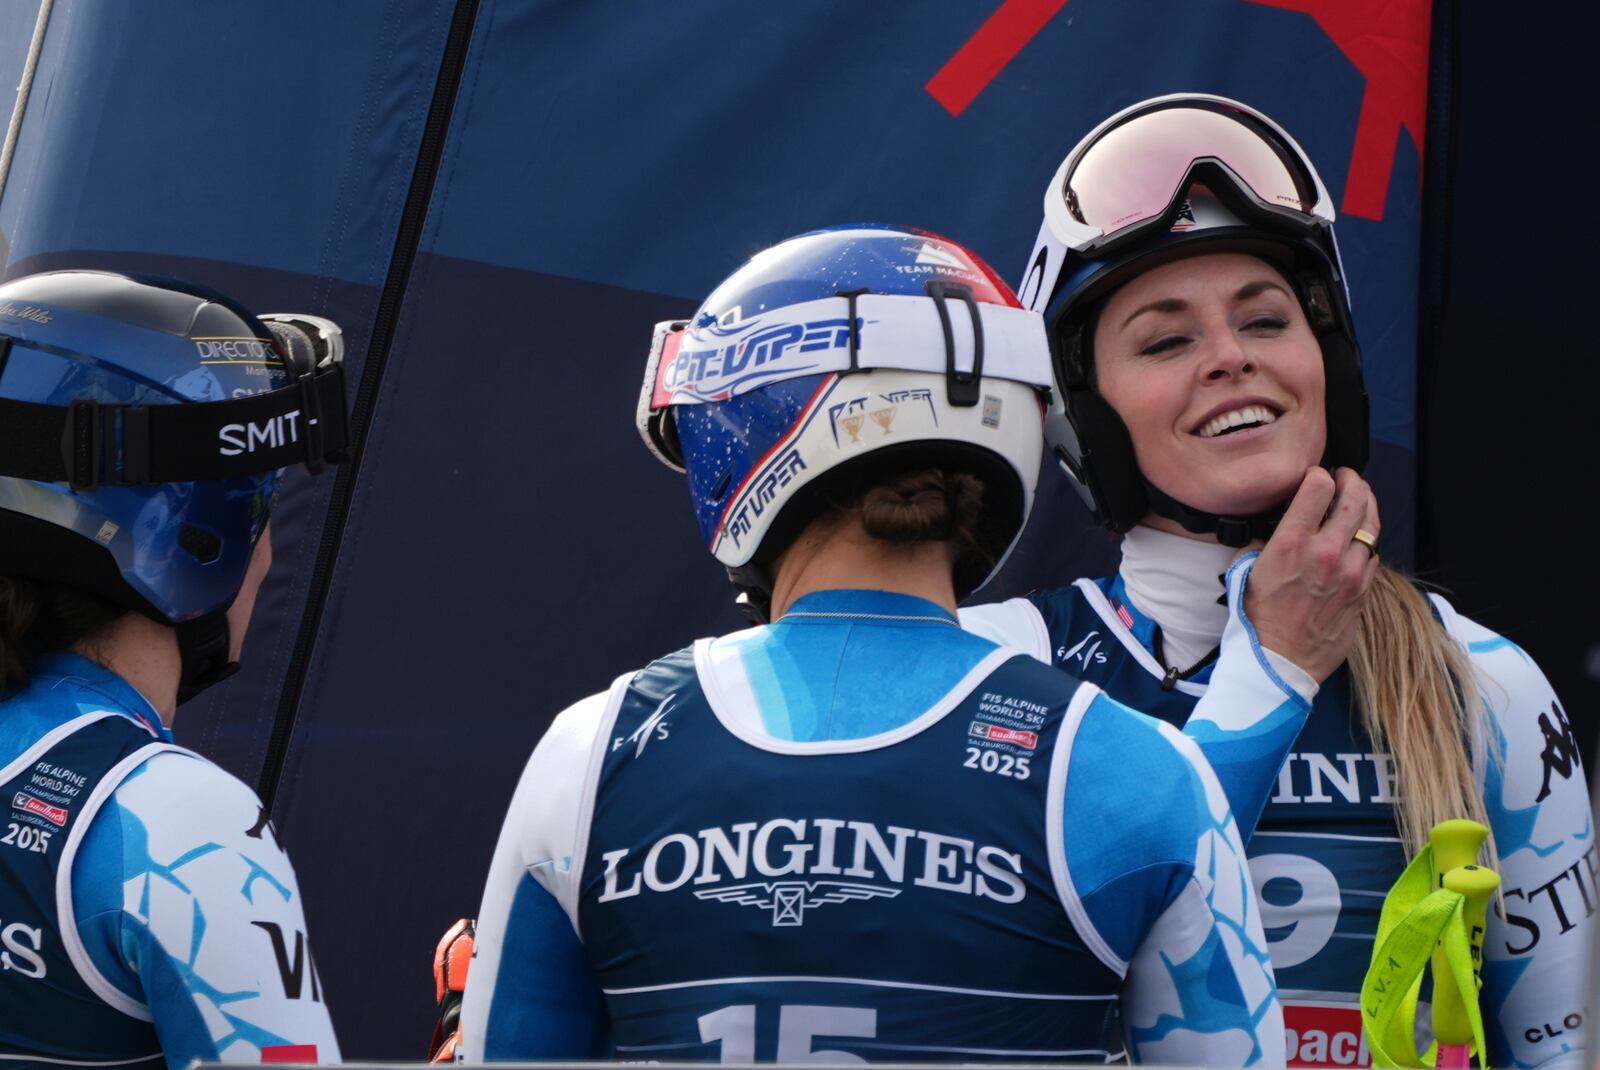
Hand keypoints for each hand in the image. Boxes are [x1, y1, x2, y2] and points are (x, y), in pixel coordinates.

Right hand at [1241, 467, 1380, 682]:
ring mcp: (1351, 572)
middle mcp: (1326, 552)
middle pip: (1355, 498)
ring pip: (1372, 524)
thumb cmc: (1258, 619)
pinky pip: (1374, 555)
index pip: (1319, 486)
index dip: (1319, 475)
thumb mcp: (1247, 570)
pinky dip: (1368, 542)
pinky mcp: (1363, 591)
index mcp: (1292, 542)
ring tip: (1359, 501)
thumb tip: (1278, 525)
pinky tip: (1358, 540)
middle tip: (1347, 477)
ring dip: (1366, 507)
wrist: (1280, 661)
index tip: (1316, 477)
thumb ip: (1267, 541)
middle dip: (1352, 480)